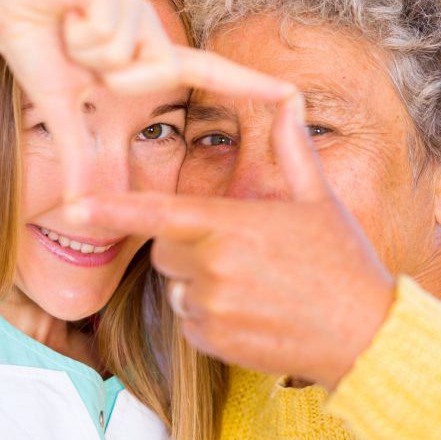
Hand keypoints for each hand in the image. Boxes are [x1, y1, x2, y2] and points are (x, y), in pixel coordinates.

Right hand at [0, 0, 294, 198]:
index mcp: (150, 54)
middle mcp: (153, 26)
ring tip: (69, 27)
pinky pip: (107, 26)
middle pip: (160, 73)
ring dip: (86, 49)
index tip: (292, 94)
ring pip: (129, 51)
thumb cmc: (38, 50)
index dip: (250, 85)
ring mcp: (138, 1)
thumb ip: (81, 157)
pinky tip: (63, 8)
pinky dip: (75, 27)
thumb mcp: (66, 111)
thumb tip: (79, 209)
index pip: (209, 74)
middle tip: (80, 54)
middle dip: (111, 76)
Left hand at [68, 95, 396, 388]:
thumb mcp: (319, 197)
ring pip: (176, 287)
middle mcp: (215, 267)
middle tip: (242, 253)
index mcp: (233, 225)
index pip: (159, 213)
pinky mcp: (213, 342)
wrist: (366, 334)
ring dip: (199, 284)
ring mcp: (213, 308)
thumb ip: (291, 147)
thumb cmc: (343, 260)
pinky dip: (208, 317)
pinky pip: (188, 321)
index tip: (74, 206)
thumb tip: (288, 97)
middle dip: (189, 248)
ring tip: (253, 286)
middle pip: (165, 250)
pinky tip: (251, 313)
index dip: (113, 208)